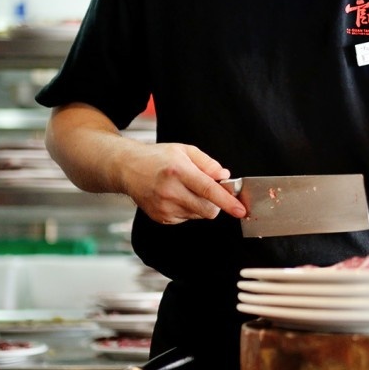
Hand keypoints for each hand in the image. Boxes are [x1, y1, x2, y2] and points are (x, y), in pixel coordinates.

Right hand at [119, 142, 245, 224]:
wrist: (127, 168)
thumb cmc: (158, 158)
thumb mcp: (185, 151)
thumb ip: (208, 163)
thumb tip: (224, 177)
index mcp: (178, 171)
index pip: (208, 190)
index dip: (227, 201)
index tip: (240, 210)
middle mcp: (170, 191)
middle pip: (207, 209)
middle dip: (216, 203)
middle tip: (209, 190)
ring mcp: (164, 207)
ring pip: (198, 215)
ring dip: (200, 205)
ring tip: (185, 189)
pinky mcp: (160, 217)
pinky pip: (186, 218)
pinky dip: (188, 209)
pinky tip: (176, 196)